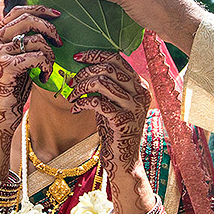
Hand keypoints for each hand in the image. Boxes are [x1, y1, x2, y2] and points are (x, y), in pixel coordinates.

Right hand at [0, 5, 59, 176]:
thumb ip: (24, 43)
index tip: (56, 14)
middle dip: (49, 27)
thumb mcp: (17, 61)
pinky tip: (44, 76)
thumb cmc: (11, 90)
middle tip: (59, 41)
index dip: (38, 10)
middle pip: (26, 20)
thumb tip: (46, 25)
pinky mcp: (5, 66)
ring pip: (35, 40)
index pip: (17, 12)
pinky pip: (37, 56)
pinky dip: (47, 65)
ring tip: (48, 68)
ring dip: (50, 54)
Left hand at [68, 50, 150, 176]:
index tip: (77, 58)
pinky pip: (97, 102)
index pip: (117, 59)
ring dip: (81, 87)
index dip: (95, 55)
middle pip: (108, 68)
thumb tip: (84, 65)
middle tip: (72, 82)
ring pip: (101, 82)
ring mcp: (133, 107)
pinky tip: (75, 109)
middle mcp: (141, 93)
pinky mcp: (122, 121)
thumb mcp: (114, 102)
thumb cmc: (115, 128)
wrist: (124, 158)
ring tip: (72, 96)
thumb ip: (107, 84)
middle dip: (85, 72)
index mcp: (140, 84)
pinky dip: (82, 102)